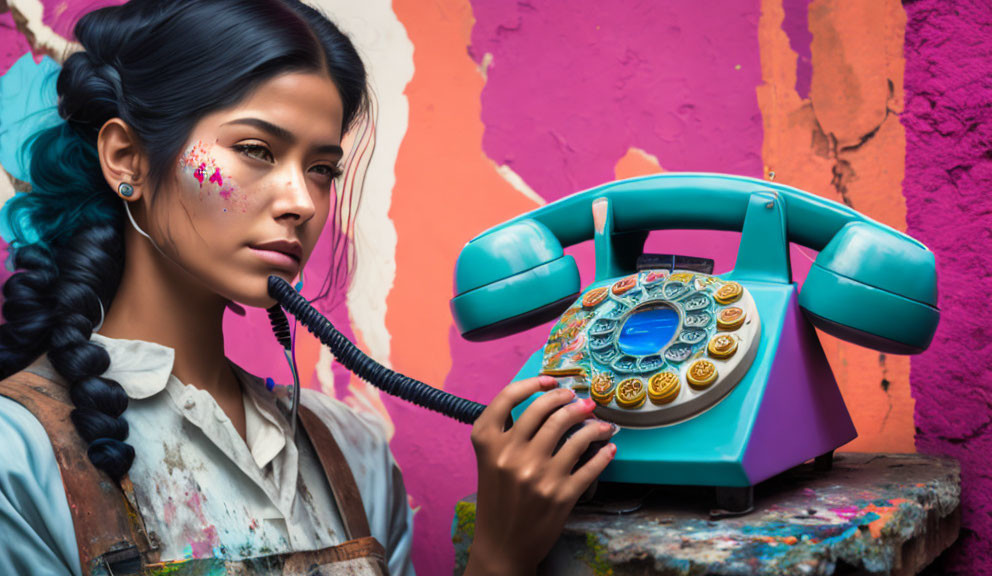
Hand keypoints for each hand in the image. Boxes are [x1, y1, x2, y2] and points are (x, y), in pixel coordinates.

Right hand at [464, 375, 616, 575]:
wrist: (501, 545)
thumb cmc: (497, 499)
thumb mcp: (490, 461)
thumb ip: (507, 434)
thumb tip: (547, 404)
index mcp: (488, 444)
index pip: (508, 397)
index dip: (532, 383)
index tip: (550, 381)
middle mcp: (512, 455)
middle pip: (547, 411)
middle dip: (569, 400)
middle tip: (580, 400)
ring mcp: (538, 475)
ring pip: (574, 433)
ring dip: (592, 423)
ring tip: (598, 422)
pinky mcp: (561, 494)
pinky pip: (591, 464)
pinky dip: (604, 452)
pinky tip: (609, 447)